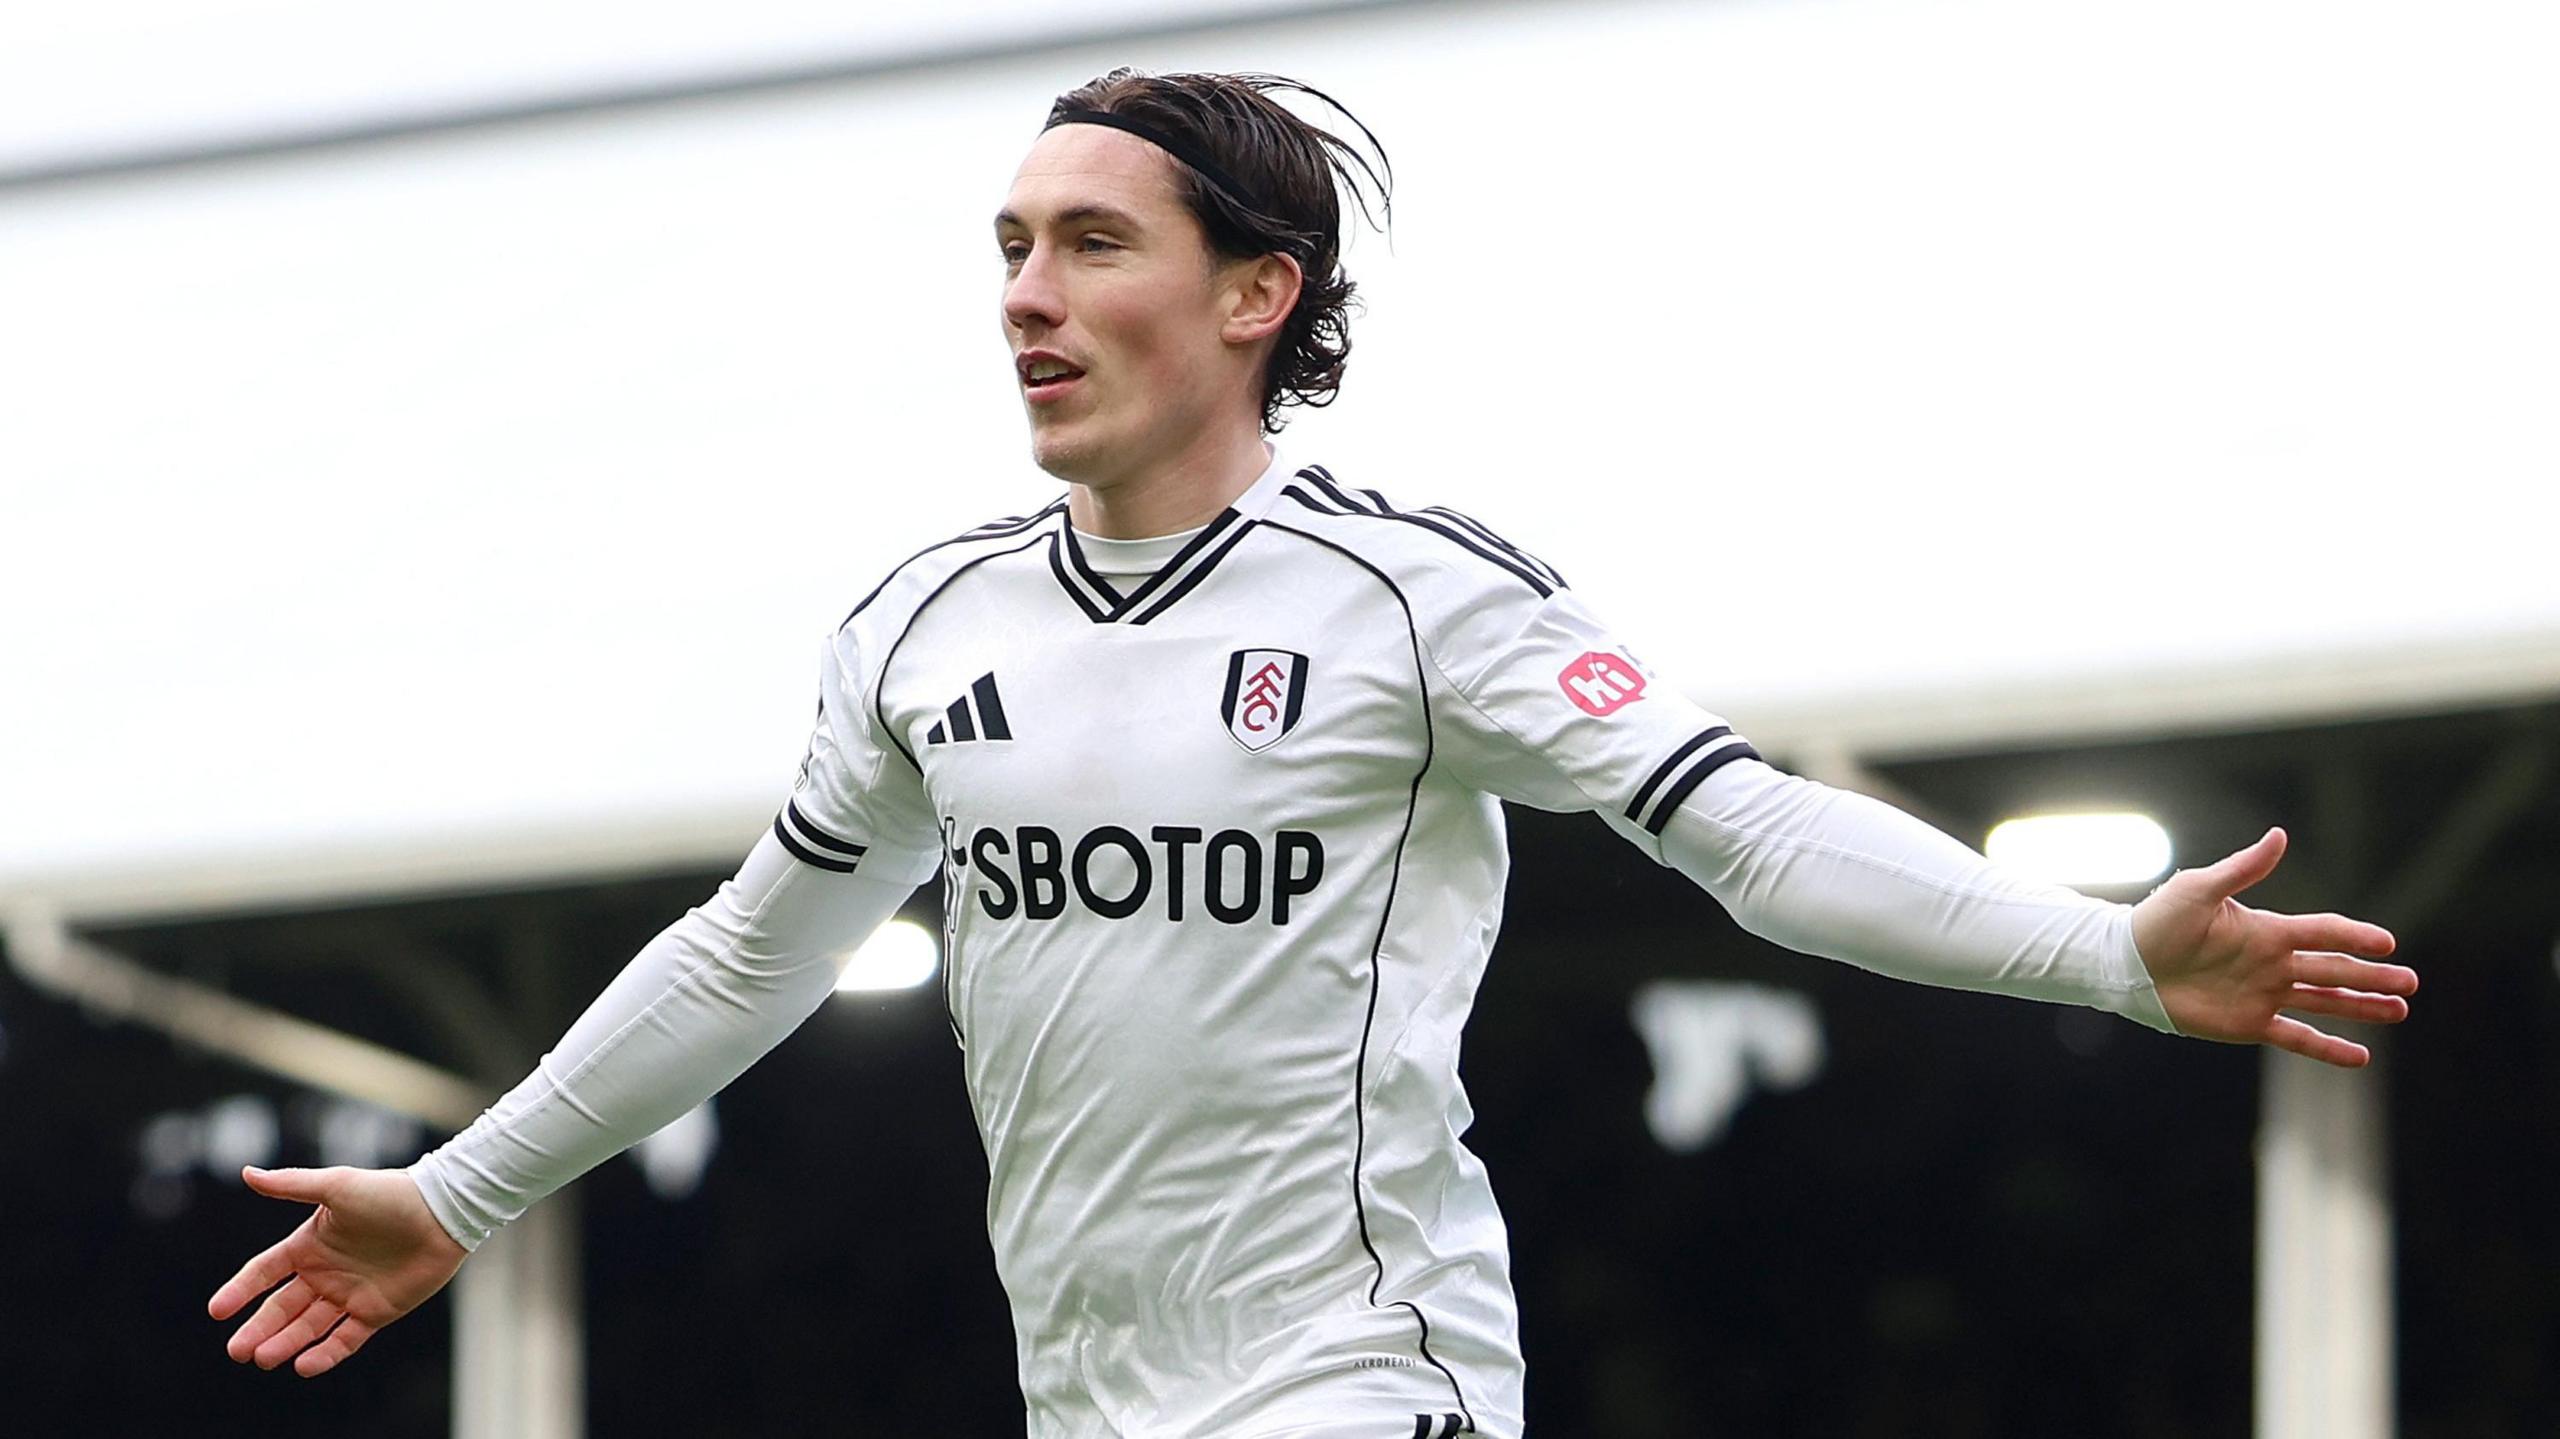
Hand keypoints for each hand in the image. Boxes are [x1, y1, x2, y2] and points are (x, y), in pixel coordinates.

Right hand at [207, 1164, 469, 1376]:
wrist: (442, 1212)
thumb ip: (292, 1185)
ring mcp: (349, 1294)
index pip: (264, 1273)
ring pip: (308, 1327)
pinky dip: (324, 1354)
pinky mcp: (376, 1312)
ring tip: (264, 1358)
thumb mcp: (337, 1186)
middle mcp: (324, 1273)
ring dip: (285, 1343)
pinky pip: (344, 1339)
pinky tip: (303, 1365)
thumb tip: (247, 1172)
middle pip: (281, 1308)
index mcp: (309, 1245)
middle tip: (237, 1351)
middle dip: (258, 1329)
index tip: (217, 1311)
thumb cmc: (390, 1194)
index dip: (240, 1291)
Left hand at [2129, 827, 2416, 1067]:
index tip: (2388, 943)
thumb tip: (2279, 835)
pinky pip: (2297, 1038)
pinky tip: (2360, 1056)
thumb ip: (2243, 869)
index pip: (2323, 931)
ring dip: (2362, 1007)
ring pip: (2325, 1001)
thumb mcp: (2200, 890)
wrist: (2126, 965)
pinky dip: (2328, 1049)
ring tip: (2400, 1011)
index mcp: (2267, 930)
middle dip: (2373, 976)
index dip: (2356, 936)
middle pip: (2334, 968)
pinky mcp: (2249, 1023)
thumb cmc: (2158, 922)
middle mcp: (2273, 962)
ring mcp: (2264, 994)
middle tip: (2412, 982)